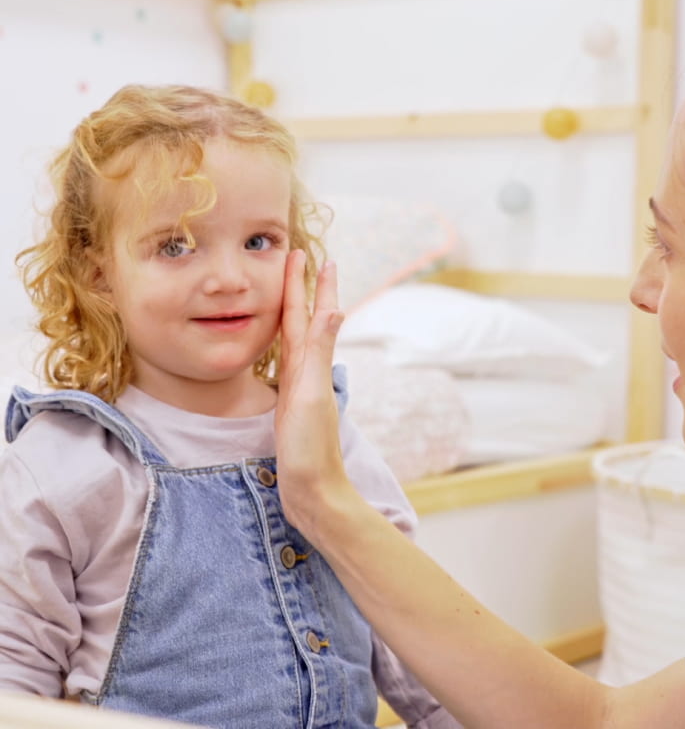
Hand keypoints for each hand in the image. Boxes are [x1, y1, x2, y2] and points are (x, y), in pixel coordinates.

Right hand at [275, 250, 349, 537]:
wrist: (314, 491)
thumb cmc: (311, 449)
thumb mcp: (312, 396)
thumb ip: (320, 354)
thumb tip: (335, 308)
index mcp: (310, 366)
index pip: (308, 315)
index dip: (310, 284)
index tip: (310, 255)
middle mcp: (308, 373)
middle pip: (304, 321)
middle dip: (304, 289)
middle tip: (301, 258)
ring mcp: (300, 389)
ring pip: (297, 339)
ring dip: (297, 313)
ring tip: (295, 291)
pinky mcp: (290, 406)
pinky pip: (287, 363)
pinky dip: (286, 346)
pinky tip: (286, 346)